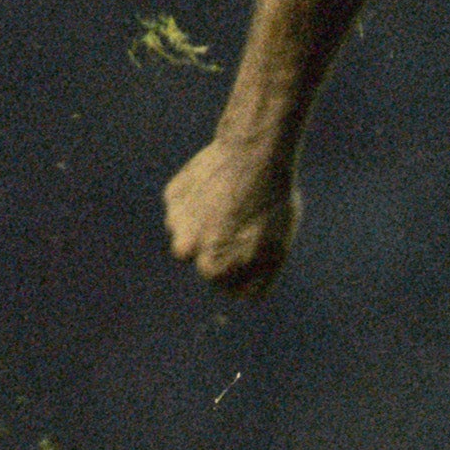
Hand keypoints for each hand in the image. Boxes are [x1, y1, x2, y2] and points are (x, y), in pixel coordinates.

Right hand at [164, 141, 300, 298]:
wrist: (254, 153)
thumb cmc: (271, 204)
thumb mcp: (276, 251)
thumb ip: (258, 281)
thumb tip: (242, 296)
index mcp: (211, 268)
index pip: (227, 286)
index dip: (246, 270)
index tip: (258, 250)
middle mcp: (186, 250)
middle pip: (206, 262)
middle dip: (224, 250)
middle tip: (246, 226)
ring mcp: (176, 220)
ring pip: (192, 233)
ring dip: (208, 224)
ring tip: (233, 204)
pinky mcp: (173, 196)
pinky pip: (187, 206)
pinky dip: (201, 199)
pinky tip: (220, 185)